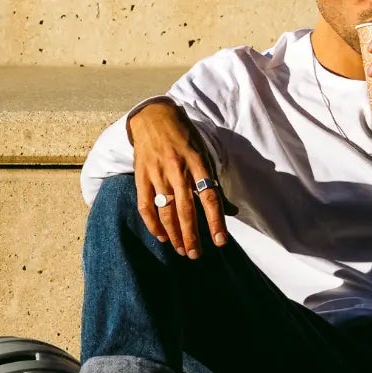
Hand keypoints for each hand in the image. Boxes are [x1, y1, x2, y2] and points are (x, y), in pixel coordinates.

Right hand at [126, 99, 231, 257]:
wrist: (153, 117)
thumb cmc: (184, 137)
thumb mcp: (204, 154)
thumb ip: (214, 183)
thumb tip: (230, 211)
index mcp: (197, 162)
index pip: (209, 197)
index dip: (215, 220)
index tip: (220, 241)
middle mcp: (177, 169)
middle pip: (186, 209)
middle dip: (191, 235)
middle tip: (195, 255)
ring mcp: (157, 173)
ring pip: (165, 210)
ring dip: (174, 233)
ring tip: (181, 250)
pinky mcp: (141, 176)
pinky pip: (145, 205)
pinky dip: (152, 223)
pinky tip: (161, 236)